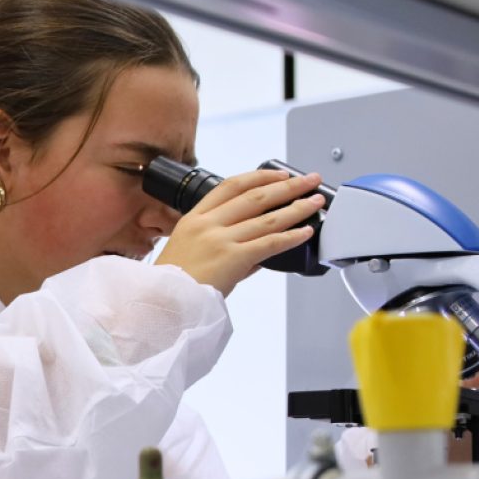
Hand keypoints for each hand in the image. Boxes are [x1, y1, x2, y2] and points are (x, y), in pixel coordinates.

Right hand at [155, 170, 324, 295]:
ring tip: (315, 202)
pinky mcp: (232, 258)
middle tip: (310, 181)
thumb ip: (223, 244)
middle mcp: (208, 224)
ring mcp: (220, 239)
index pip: (231, 186)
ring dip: (297, 208)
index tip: (280, 175)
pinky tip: (305, 232)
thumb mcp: (189, 251)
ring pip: (267, 218)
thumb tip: (257, 248)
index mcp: (194, 218)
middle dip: (288, 186)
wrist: (163, 303)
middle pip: (255, 196)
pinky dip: (291, 237)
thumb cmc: (174, 283)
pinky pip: (269, 243)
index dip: (259, 177)